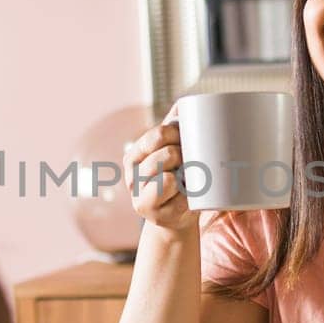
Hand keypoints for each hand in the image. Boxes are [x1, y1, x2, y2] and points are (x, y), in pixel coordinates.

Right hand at [122, 111, 194, 233]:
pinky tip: (187, 196)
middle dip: (184, 156)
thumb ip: (174, 128)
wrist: (176, 217)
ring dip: (187, 176)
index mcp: (135, 156)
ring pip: (169, 177)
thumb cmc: (178, 179)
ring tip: (189, 179)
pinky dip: (188, 195)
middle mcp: (132, 176)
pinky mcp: (154, 214)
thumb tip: (185, 104)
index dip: (177, 134)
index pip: (157, 135)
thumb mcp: (172, 152)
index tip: (186, 140)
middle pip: (166, 154)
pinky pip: (180, 198)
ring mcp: (140, 197)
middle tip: (190, 163)